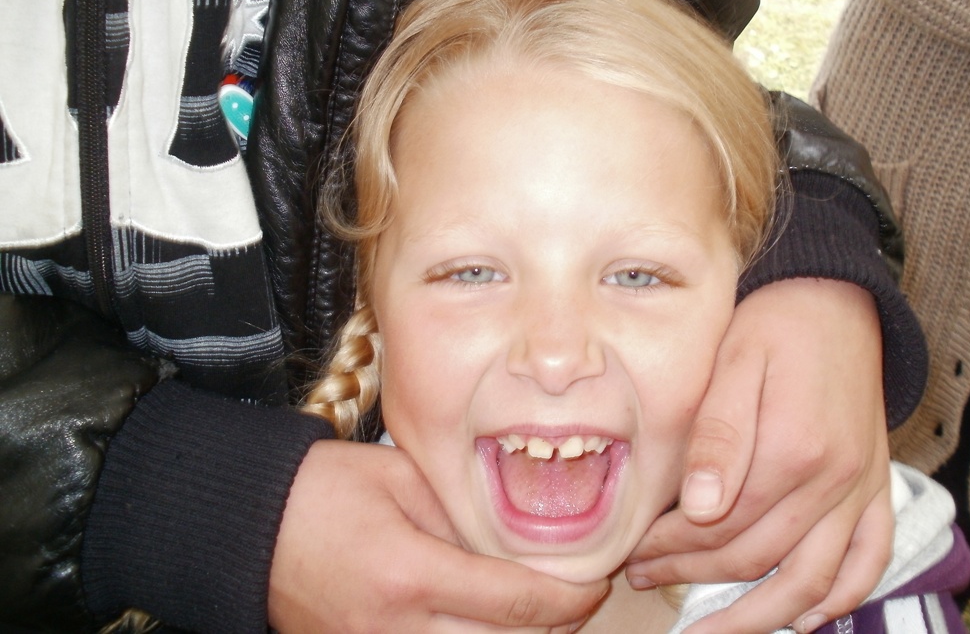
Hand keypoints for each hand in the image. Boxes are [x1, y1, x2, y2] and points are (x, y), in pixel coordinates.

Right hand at [269, 440, 607, 632]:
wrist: (244, 525)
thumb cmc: (320, 489)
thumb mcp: (401, 480)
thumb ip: (463, 516)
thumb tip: (520, 547)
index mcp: (409, 574)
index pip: (518, 603)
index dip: (571, 599)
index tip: (594, 584)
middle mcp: (395, 629)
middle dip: (557, 627)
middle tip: (577, 598)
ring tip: (538, 615)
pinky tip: (488, 627)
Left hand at [626, 278, 892, 633]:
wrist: (837, 299)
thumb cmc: (777, 323)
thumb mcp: (734, 361)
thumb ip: (719, 437)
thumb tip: (701, 509)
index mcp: (793, 450)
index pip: (720, 526)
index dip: (672, 546)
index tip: (635, 550)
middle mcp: (834, 481)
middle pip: (757, 558)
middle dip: (694, 579)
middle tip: (648, 579)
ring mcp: (860, 488)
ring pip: (813, 579)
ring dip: (762, 616)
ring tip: (716, 633)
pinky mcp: (875, 486)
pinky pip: (869, 558)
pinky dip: (842, 595)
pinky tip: (806, 615)